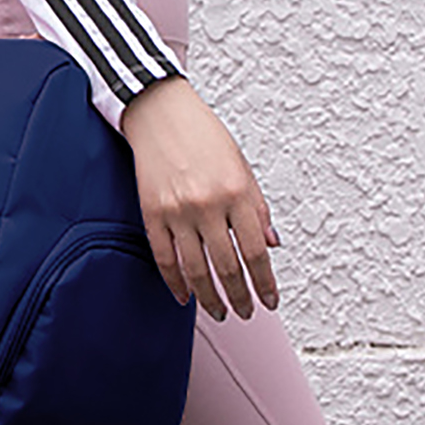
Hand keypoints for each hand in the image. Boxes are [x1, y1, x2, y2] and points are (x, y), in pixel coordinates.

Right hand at [119, 76, 279, 320]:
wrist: (161, 113)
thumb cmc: (203, 135)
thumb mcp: (242, 166)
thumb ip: (257, 206)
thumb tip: (271, 243)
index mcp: (237, 192)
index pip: (256, 252)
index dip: (265, 283)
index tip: (270, 300)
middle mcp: (208, 204)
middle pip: (228, 267)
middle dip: (240, 297)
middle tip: (246, 311)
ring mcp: (178, 211)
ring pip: (196, 270)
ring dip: (211, 298)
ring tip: (220, 312)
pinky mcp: (153, 213)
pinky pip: (165, 258)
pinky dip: (175, 283)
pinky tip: (185, 295)